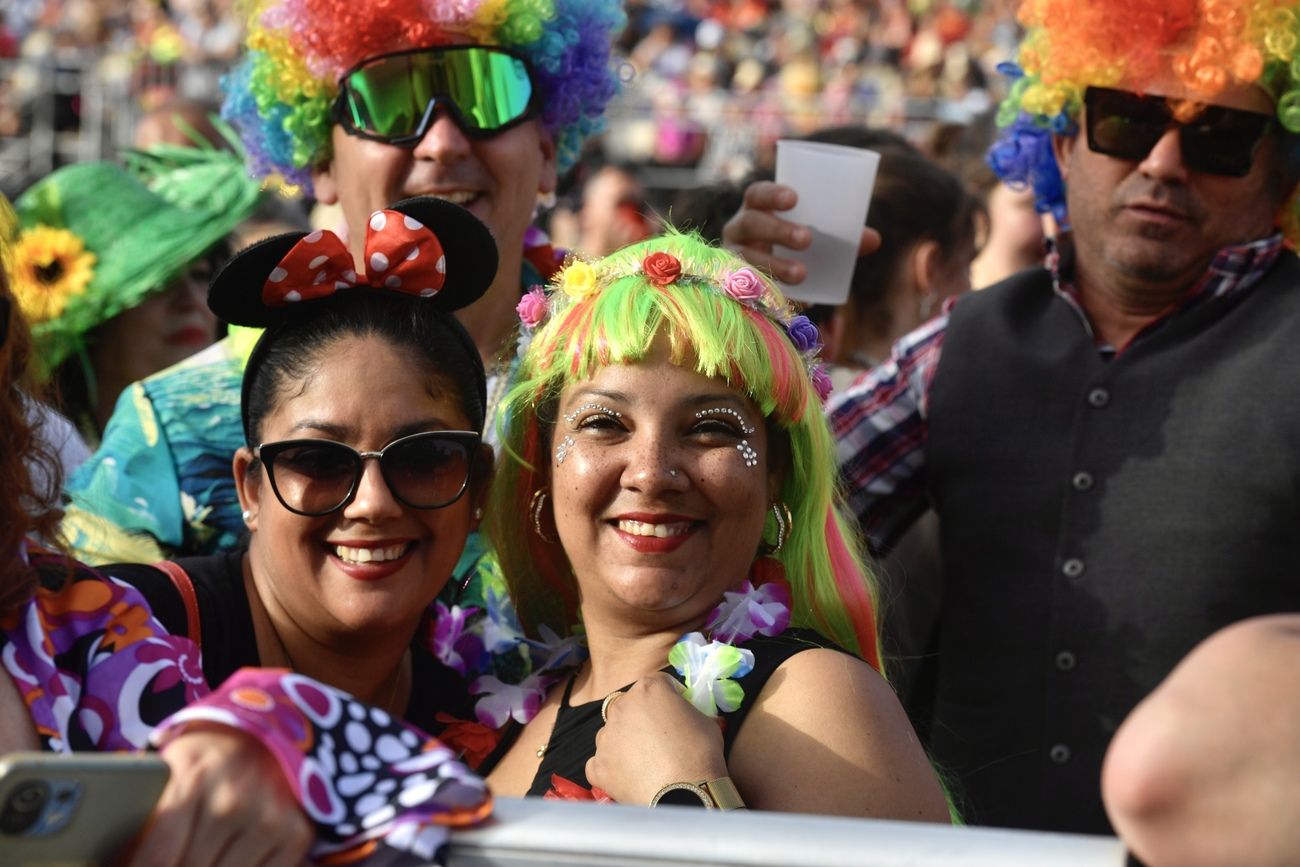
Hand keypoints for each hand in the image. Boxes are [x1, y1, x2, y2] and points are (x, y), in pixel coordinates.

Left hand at [125, 727, 311, 866]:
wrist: (272, 734)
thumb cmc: (208, 760)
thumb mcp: (171, 770)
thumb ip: (147, 813)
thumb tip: (116, 862)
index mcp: (194, 777)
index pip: (157, 857)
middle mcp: (234, 800)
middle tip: (170, 860)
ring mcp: (269, 820)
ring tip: (196, 857)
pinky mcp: (296, 835)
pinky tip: (225, 861)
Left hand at [585, 673, 727, 804]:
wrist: (687, 793)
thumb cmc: (701, 753)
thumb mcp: (707, 721)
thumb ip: (689, 711)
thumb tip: (687, 717)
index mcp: (648, 689)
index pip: (657, 683)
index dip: (670, 695)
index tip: (678, 710)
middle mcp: (621, 707)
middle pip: (629, 705)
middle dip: (642, 716)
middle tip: (660, 736)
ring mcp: (605, 737)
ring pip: (612, 733)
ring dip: (625, 740)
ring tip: (644, 761)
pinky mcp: (597, 765)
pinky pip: (602, 762)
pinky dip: (613, 768)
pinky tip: (630, 777)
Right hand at [721, 181, 881, 284]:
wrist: (762, 279)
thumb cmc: (791, 247)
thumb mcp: (813, 237)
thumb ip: (841, 236)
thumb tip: (874, 240)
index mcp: (756, 209)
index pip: (756, 194)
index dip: (772, 194)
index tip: (794, 199)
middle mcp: (737, 229)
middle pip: (750, 223)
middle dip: (777, 230)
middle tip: (807, 239)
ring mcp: (732, 258)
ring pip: (747, 258)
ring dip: (775, 265)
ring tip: (803, 274)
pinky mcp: (733, 285)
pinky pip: (746, 288)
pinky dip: (770, 292)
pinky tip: (792, 300)